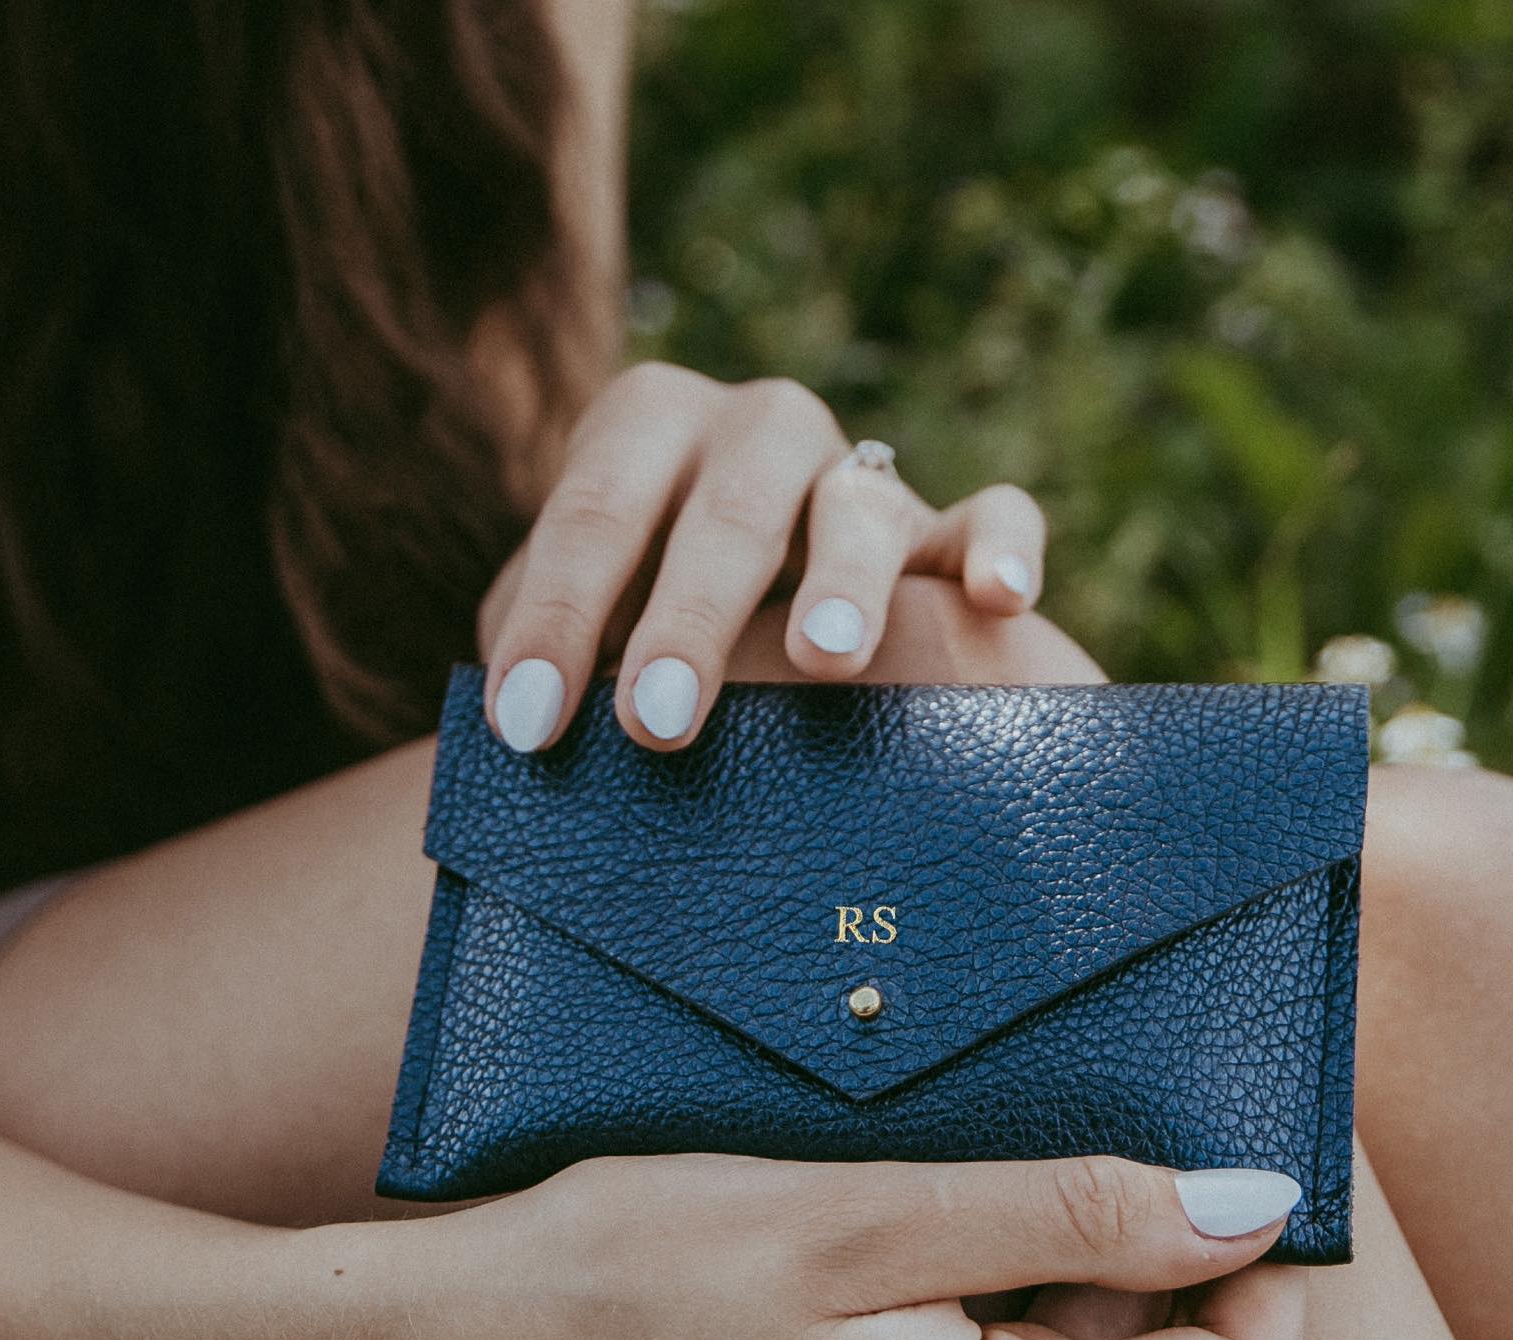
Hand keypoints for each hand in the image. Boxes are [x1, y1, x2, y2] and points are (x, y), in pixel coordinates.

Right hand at [320, 1155, 1306, 1339]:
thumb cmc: (628, 1276)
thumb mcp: (861, 1215)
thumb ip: (1075, 1220)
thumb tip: (1254, 1213)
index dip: (1254, 1271)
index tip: (1207, 1159)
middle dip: (1107, 1273)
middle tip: (975, 1170)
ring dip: (1017, 1300)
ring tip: (886, 1226)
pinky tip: (851, 1287)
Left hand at [475, 363, 1049, 752]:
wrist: (748, 587)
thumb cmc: (635, 614)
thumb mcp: (575, 612)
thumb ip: (538, 642)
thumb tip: (511, 738)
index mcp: (646, 427)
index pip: (596, 513)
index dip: (556, 616)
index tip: (530, 727)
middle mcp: (756, 428)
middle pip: (726, 510)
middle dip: (688, 618)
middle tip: (657, 723)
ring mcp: (858, 474)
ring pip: (859, 509)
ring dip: (842, 581)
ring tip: (826, 659)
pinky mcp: (946, 526)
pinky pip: (994, 516)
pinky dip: (1001, 548)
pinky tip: (996, 602)